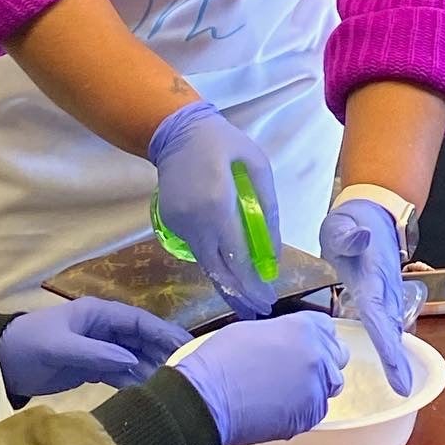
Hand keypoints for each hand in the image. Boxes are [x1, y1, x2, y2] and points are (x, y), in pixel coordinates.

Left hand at [0, 297, 190, 398]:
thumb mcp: (60, 347)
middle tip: (189, 369)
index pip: (139, 321)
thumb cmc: (29, 345)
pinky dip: (133, 381)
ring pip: (133, 357)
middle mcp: (103, 329)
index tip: (187, 345)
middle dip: (163, 352)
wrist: (1, 363)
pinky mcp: (91, 368)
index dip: (163, 332)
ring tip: (174, 385)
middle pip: (141, 339)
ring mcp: (98, 349)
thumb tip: (135, 362)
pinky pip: (119, 373)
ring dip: (151, 369)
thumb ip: (96, 353)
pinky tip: (148, 393)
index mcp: (98, 314)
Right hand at [148, 102, 280, 318]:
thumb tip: (274, 249)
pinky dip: (213, 261)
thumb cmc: (224, 144)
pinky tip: (229, 268)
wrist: (177, 132)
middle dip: (239, 296)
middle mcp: (196, 222)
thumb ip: (267, 207)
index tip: (268, 301)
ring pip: (205, 263)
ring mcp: (179, 225)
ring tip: (247, 298)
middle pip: (218, 271)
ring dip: (226, 282)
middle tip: (259, 312)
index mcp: (218, 205)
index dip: (253, 284)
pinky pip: (196, 249)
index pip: (237, 258)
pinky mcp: (170, 224)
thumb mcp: (257, 166)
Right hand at [173, 314, 346, 444]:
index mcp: (303, 327)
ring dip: (315, 387)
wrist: (209, 398)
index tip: (306, 346)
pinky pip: (317, 410)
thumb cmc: (222, 358)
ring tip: (285, 392)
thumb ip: (284, 334)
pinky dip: (304, 410)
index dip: (317, 338)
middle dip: (322, 362)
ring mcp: (316, 386)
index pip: (328, 329)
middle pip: (337, 357)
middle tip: (296, 371)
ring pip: (330, 385)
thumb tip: (289, 344)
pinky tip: (279, 409)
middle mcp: (317, 354)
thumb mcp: (255, 330)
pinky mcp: (310, 415)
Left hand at [320, 200, 411, 395]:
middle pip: (390, 328)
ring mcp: (389, 294)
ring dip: (396, 356)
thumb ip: (346, 234)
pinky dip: (391, 346)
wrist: (373, 213)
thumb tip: (360, 238)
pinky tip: (393, 368)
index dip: (386, 344)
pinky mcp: (385, 297)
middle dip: (396, 359)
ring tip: (402, 385)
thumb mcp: (340, 222)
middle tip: (403, 388)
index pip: (378, 313)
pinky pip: (389, 325)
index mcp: (372, 276)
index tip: (397, 369)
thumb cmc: (350, 222)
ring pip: (393, 328)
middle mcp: (386, 289)